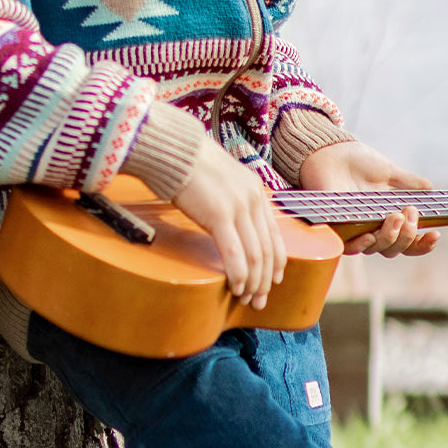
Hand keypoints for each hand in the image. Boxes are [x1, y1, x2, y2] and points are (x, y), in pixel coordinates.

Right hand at [172, 140, 286, 309]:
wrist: (172, 147)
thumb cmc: (188, 162)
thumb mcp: (221, 178)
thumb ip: (231, 198)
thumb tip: (228, 222)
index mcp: (256, 190)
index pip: (274, 235)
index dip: (275, 263)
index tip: (271, 282)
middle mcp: (253, 199)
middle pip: (268, 250)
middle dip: (265, 280)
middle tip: (259, 300)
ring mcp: (238, 206)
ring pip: (256, 256)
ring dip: (252, 283)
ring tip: (245, 298)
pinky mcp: (219, 214)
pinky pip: (235, 254)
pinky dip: (238, 275)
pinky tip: (235, 287)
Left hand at [299, 140, 439, 257]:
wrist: (330, 150)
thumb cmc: (357, 161)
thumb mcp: (389, 173)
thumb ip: (411, 184)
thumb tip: (432, 190)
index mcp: (388, 219)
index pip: (409, 242)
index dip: (423, 244)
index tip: (436, 234)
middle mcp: (372, 227)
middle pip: (395, 248)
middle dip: (408, 235)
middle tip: (409, 212)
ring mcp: (354, 228)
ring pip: (377, 248)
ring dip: (391, 236)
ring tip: (395, 215)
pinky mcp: (335, 226)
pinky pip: (348, 246)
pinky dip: (361, 244)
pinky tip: (369, 235)